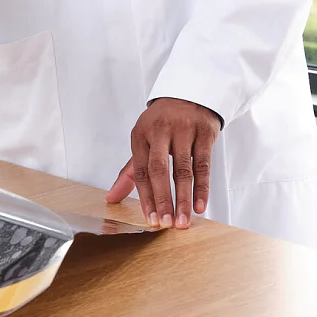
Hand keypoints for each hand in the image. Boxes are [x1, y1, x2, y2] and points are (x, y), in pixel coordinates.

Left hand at [106, 98, 220, 228]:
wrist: (190, 92)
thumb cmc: (163, 123)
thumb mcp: (144, 141)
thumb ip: (129, 172)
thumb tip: (111, 199)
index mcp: (141, 135)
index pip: (140, 171)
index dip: (145, 197)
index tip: (150, 220)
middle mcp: (161, 131)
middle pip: (159, 170)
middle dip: (162, 199)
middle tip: (166, 224)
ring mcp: (184, 130)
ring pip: (184, 170)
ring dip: (184, 198)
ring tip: (183, 221)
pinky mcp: (204, 132)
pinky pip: (203, 164)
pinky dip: (202, 188)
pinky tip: (200, 205)